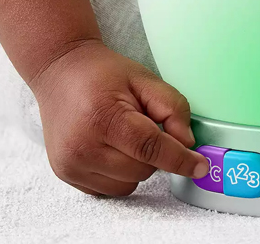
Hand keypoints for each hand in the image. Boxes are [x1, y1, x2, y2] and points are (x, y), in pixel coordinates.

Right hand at [30, 40, 208, 195]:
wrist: (60, 71)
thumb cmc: (103, 74)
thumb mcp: (146, 79)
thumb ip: (173, 108)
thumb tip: (187, 144)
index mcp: (103, 117)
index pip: (150, 148)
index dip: (180, 160)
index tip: (200, 166)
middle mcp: (82, 146)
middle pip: (143, 169)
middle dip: (153, 152)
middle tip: (140, 123)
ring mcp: (71, 164)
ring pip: (129, 184)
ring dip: (137, 165)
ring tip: (122, 135)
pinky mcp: (66, 174)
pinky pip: (111, 189)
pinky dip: (120, 174)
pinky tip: (111, 147)